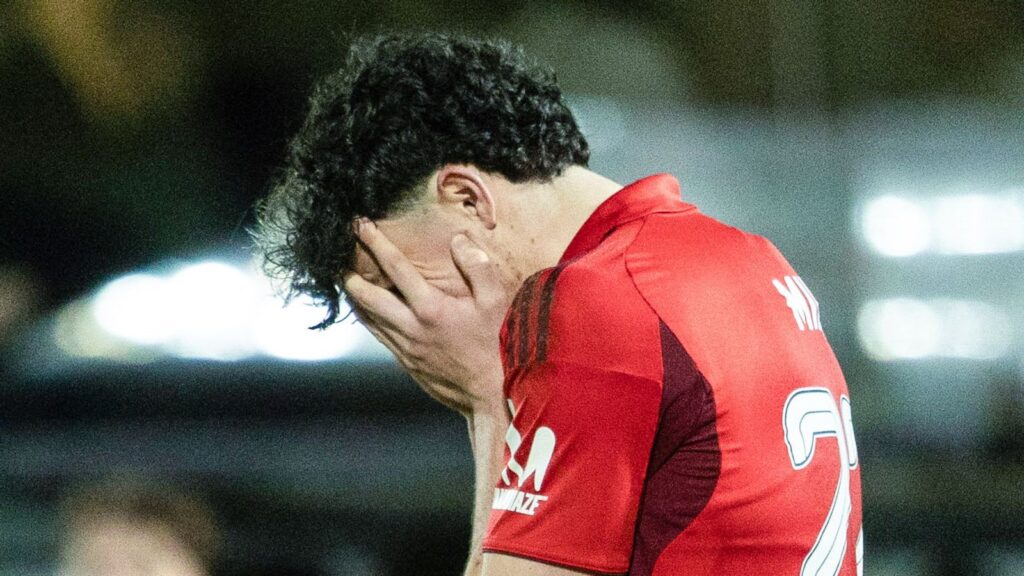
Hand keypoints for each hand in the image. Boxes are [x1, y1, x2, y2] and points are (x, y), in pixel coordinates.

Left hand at [343, 220, 512, 415]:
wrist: (492, 394)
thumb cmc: (498, 345)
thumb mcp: (496, 301)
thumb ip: (477, 266)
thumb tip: (458, 240)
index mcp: (431, 308)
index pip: (396, 267)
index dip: (376, 243)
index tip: (361, 225)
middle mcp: (411, 327)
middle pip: (367, 297)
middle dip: (350, 273)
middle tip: (338, 256)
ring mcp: (406, 348)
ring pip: (368, 318)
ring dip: (355, 297)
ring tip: (346, 279)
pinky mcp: (407, 363)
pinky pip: (379, 335)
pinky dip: (368, 318)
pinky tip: (367, 311)